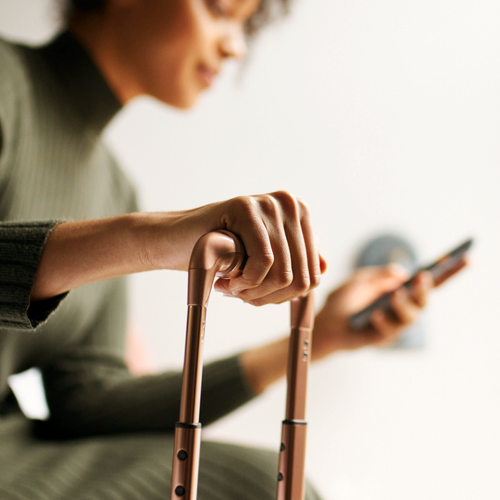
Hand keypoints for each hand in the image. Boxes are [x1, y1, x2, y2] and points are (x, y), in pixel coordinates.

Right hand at [156, 191, 325, 305]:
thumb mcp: (263, 260)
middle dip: (269, 296)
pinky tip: (228, 280)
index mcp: (300, 216)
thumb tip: (323, 268)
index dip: (285, 296)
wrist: (176, 241)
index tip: (257, 296)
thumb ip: (293, 262)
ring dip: (255, 292)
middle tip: (241, 295)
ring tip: (232, 287)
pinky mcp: (246, 207)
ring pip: (284, 273)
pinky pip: (264, 262)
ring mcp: (269, 203)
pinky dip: (246, 281)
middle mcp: (290, 204)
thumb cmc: (221, 254)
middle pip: (302, 276)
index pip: (314, 274)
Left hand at [311, 257, 468, 358]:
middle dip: (426, 289)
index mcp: (403, 290)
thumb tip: (403, 273)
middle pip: (425, 300)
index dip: (450, 271)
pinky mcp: (382, 339)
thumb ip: (380, 274)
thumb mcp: (361, 279)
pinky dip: (383, 321)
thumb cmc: (345, 300)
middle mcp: (404, 308)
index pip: (431, 280)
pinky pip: (388, 331)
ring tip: (394, 296)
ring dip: (405, 305)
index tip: (467, 258)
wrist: (324, 324)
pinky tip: (375, 314)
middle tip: (423, 277)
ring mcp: (395, 325)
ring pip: (411, 317)